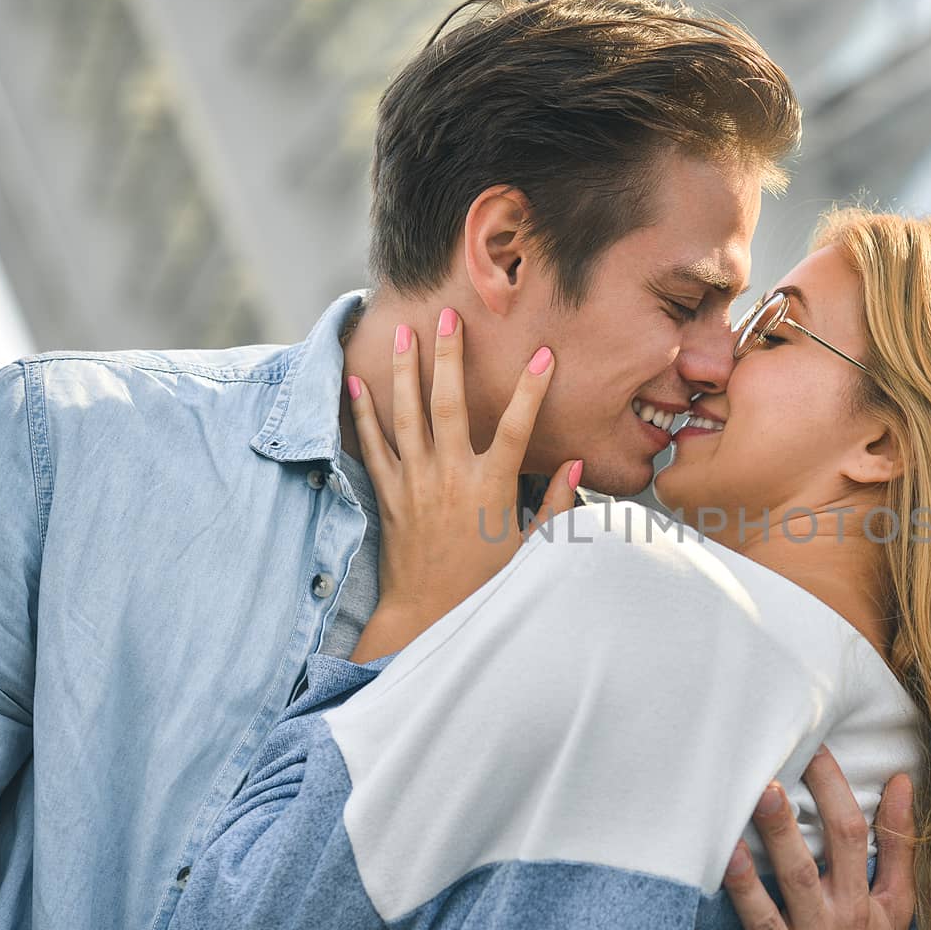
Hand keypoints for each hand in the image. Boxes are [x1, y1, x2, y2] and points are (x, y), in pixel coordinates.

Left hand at [346, 310, 580, 644]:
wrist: (426, 614)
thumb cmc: (485, 583)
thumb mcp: (530, 548)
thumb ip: (556, 505)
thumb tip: (574, 463)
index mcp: (491, 488)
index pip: (517, 426)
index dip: (532, 389)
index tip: (544, 353)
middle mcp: (451, 477)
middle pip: (450, 404)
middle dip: (451, 356)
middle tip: (449, 315)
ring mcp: (415, 482)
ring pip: (407, 415)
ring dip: (404, 371)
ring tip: (403, 332)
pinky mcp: (389, 494)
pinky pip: (372, 445)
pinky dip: (362, 412)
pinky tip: (356, 380)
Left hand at [690, 749, 917, 929]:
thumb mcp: (896, 908)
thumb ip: (897, 845)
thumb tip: (902, 782)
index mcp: (857, 904)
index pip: (849, 839)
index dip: (833, 793)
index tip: (813, 752)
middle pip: (801, 873)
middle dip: (782, 831)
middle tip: (764, 786)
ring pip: (763, 920)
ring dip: (743, 884)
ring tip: (725, 844)